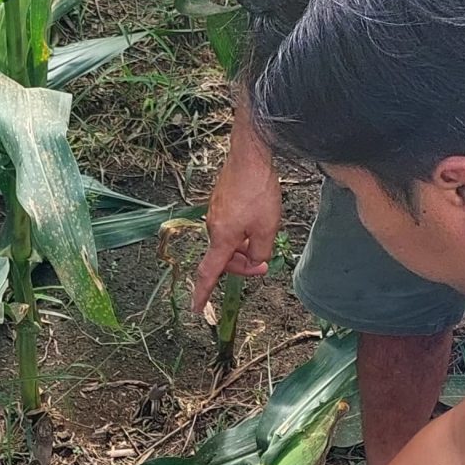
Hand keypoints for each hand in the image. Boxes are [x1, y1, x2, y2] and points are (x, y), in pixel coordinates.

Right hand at [189, 151, 281, 312]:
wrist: (250, 156)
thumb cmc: (258, 191)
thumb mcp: (268, 228)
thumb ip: (260, 252)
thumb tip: (254, 260)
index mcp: (222, 237)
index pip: (209, 273)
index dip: (202, 294)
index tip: (197, 308)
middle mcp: (213, 227)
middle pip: (223, 258)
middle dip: (242, 264)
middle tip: (263, 264)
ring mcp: (215, 213)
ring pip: (228, 241)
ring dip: (244, 247)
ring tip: (264, 235)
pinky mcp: (220, 202)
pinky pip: (229, 226)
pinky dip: (241, 232)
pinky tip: (257, 220)